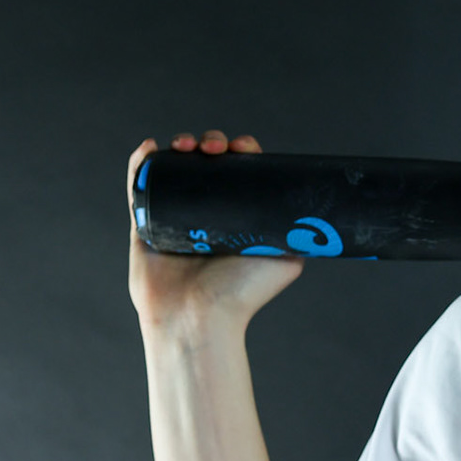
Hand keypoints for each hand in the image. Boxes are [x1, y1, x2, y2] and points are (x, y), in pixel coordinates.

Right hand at [127, 130, 304, 333]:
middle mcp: (205, 213)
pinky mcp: (145, 223)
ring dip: (180, 146)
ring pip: (174, 168)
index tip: (244, 148)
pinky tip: (151, 146)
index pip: (238, 170)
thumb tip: (322, 212)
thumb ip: (301, 235)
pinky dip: (140, 162)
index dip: (241, 151)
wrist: (199, 317)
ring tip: (186, 145)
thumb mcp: (287, 260)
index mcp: (236, 216)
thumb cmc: (242, 295)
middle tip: (214, 148)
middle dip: (211, 143)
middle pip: (206, 162)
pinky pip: (138, 185)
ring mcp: (173, 215)